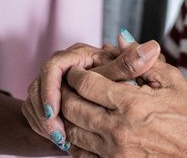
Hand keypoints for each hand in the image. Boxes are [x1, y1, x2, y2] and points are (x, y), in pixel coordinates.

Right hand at [21, 31, 160, 151]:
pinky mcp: (44, 96)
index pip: (54, 67)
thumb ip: (133, 64)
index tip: (55, 111)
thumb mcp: (126, 75)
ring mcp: (50, 81)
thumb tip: (151, 47)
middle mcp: (62, 65)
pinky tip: (59, 140)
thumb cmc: (120, 84)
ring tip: (60, 139)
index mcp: (79, 54)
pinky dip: (43, 126)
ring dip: (44, 122)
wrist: (111, 102)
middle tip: (58, 133)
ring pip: (34, 101)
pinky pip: (34, 112)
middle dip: (46, 111)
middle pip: (39, 85)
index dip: (51, 90)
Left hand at [59, 59, 186, 156]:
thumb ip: (142, 61)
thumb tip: (120, 38)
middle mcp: (118, 129)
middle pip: (73, 107)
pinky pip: (81, 155)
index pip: (86, 84)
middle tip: (69, 86)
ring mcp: (114, 153)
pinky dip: (76, 142)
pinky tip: (84, 131)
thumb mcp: (172, 82)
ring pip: (73, 132)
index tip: (78, 71)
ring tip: (75, 106)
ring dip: (69, 118)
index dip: (77, 74)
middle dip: (67, 93)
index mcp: (131, 103)